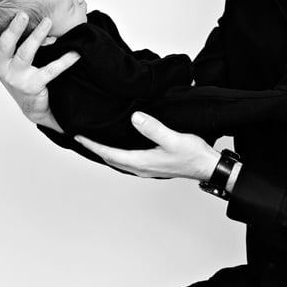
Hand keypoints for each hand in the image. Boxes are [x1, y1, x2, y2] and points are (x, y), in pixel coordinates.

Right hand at [0, 9, 79, 130]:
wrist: (35, 105)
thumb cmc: (26, 75)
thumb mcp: (16, 56)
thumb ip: (21, 37)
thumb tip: (40, 11)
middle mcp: (1, 66)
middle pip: (4, 45)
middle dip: (13, 29)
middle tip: (23, 14)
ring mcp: (15, 77)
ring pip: (25, 54)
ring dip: (36, 37)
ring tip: (48, 22)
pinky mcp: (32, 86)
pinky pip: (50, 70)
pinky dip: (64, 60)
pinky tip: (74, 53)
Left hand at [75, 112, 220, 180]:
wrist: (207, 166)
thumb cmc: (193, 154)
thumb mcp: (173, 138)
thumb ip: (153, 129)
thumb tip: (135, 118)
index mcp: (141, 161)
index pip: (109, 153)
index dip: (92, 144)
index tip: (78, 136)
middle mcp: (141, 167)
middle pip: (110, 158)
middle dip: (95, 148)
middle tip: (82, 137)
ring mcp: (147, 168)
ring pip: (119, 160)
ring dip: (106, 151)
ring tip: (97, 140)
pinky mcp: (153, 165)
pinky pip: (128, 159)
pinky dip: (118, 152)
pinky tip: (121, 145)